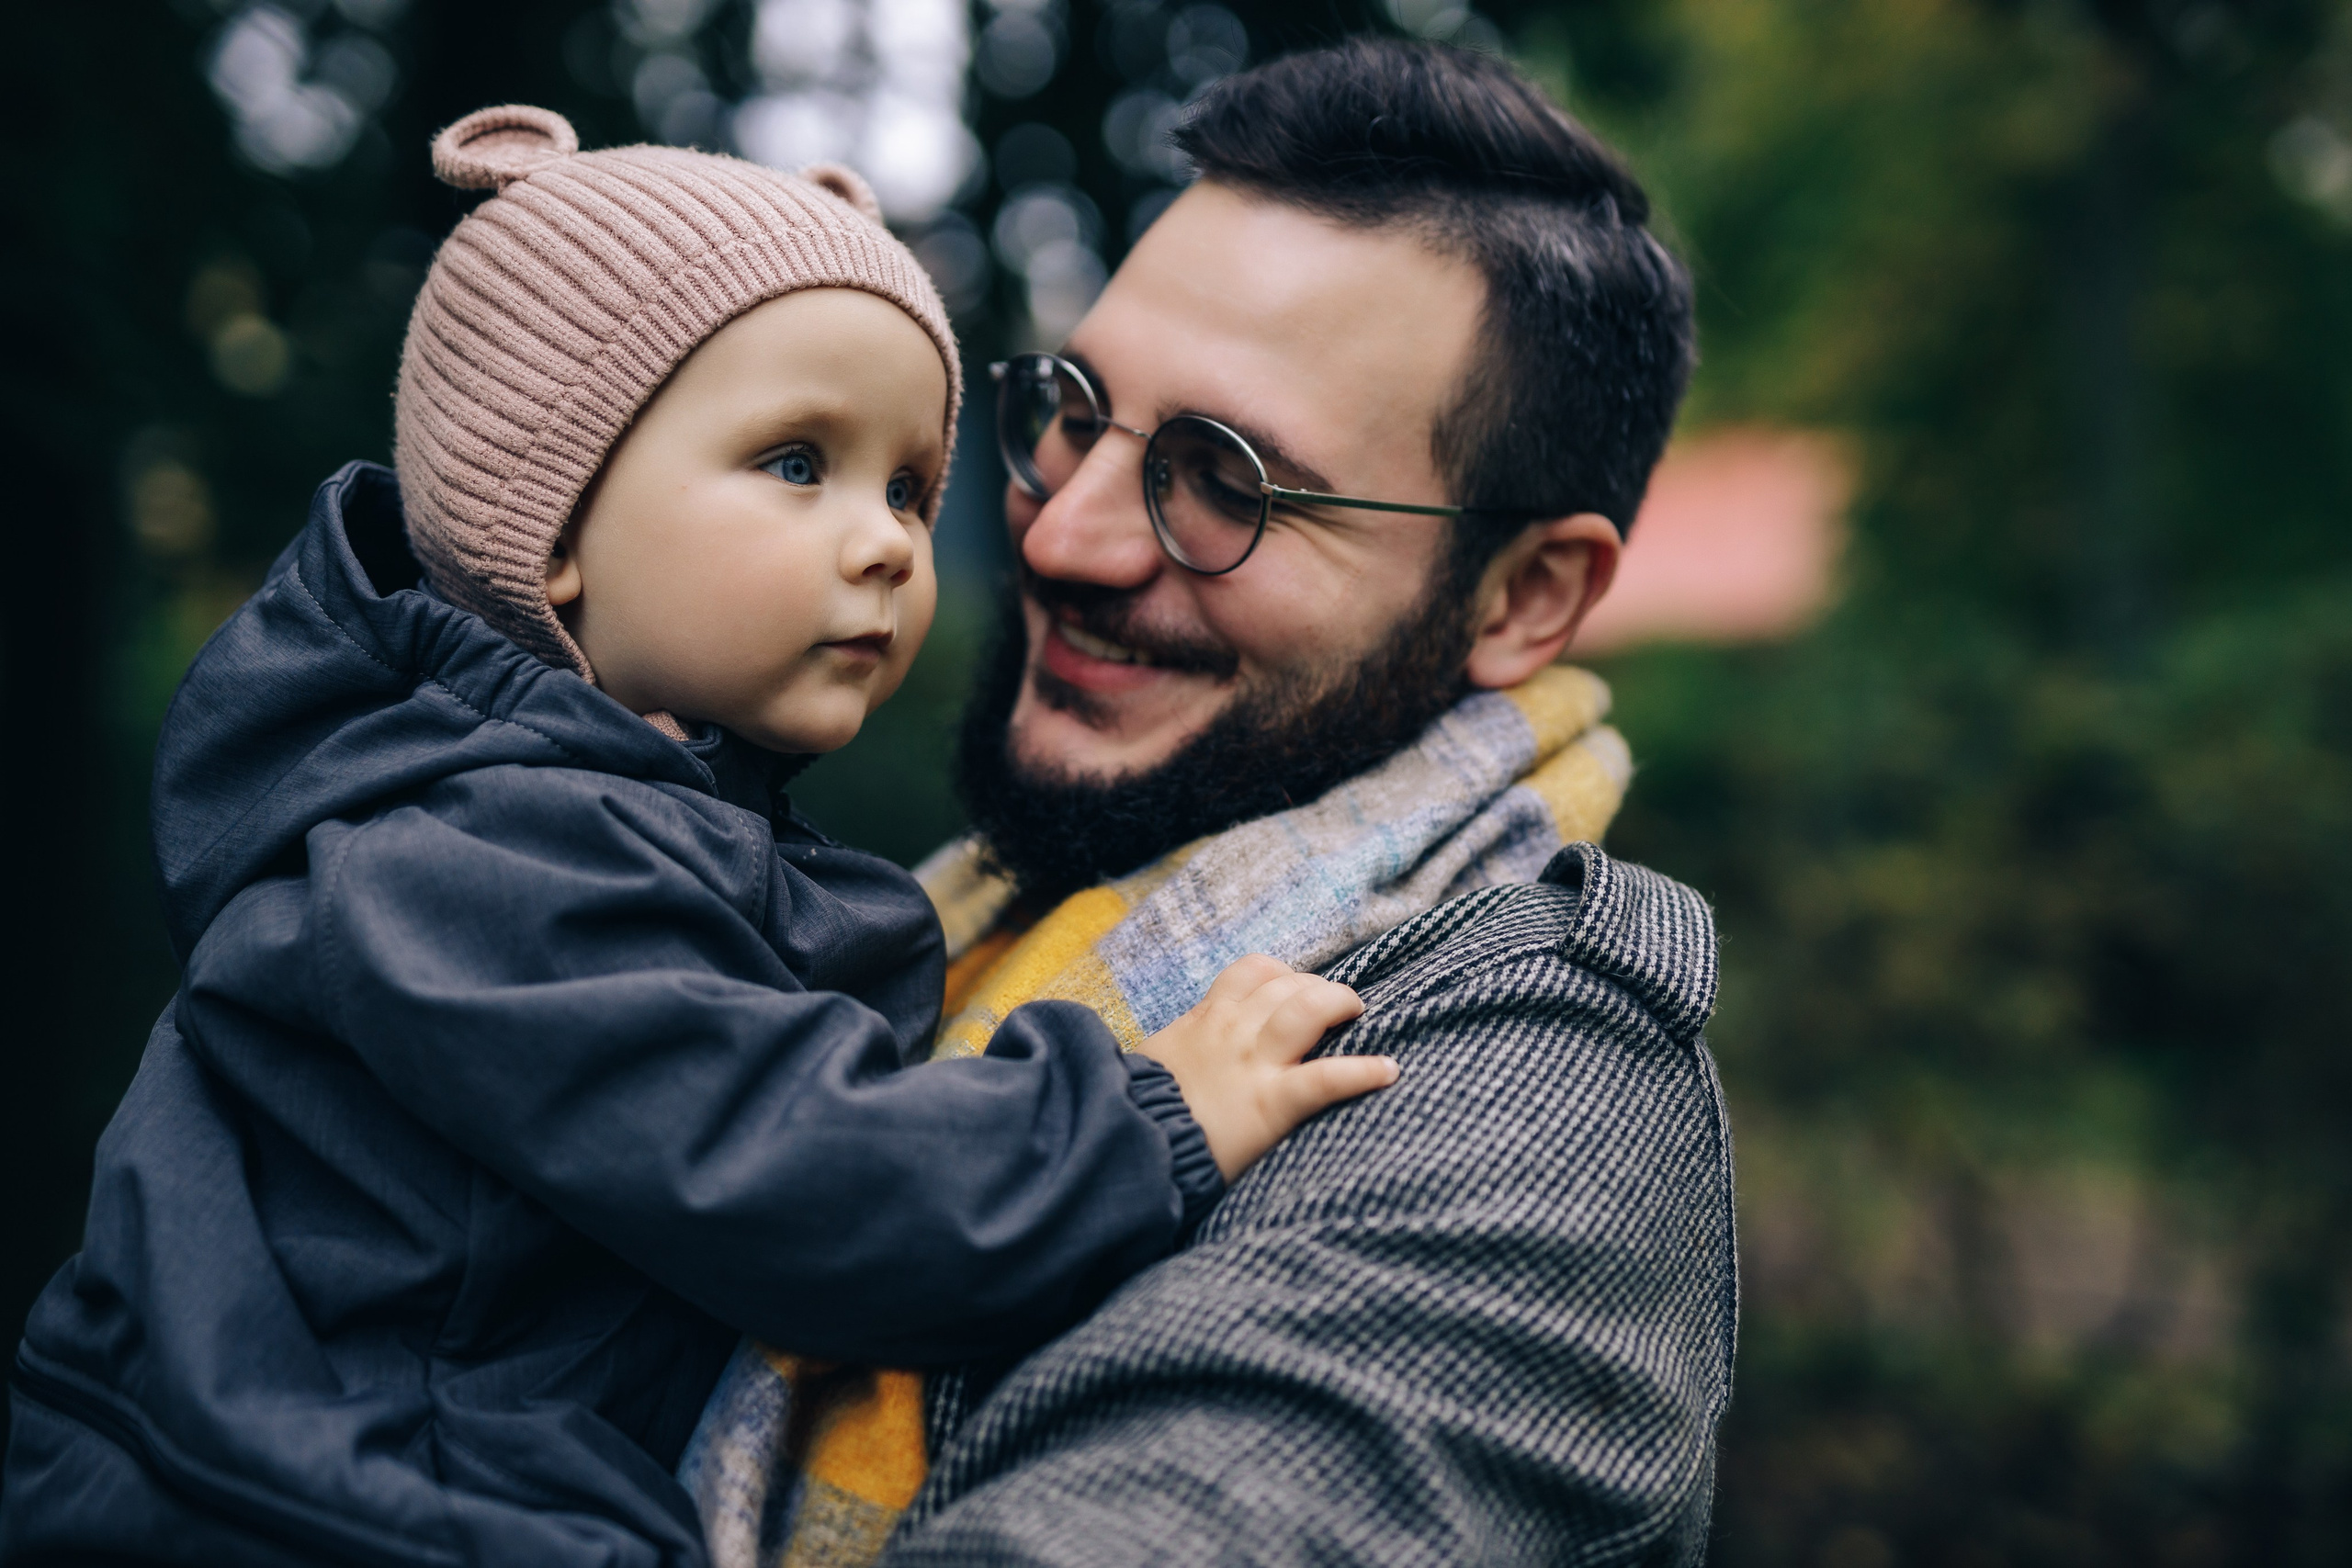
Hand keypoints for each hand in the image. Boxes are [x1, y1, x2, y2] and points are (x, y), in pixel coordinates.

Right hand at [1136, 954, 1395, 1181]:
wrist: (1132, 1145)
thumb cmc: (1138, 1109)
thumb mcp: (1155, 1060)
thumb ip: (1182, 1044)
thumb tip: (1189, 1045)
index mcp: (1206, 1019)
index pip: (1253, 972)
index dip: (1285, 975)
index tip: (1298, 990)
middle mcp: (1232, 1030)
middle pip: (1289, 985)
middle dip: (1319, 989)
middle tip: (1336, 1007)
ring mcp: (1254, 1064)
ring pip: (1309, 1010)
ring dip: (1341, 1005)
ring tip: (1359, 1015)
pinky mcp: (1271, 1103)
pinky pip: (1327, 1078)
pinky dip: (1362, 1072)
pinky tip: (1388, 1071)